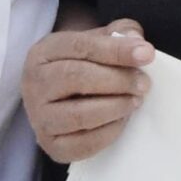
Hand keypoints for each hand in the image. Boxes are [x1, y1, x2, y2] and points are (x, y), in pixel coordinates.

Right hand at [23, 20, 155, 163]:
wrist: (63, 99)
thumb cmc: (85, 65)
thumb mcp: (98, 41)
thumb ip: (120, 34)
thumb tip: (137, 42)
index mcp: (44, 52)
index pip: (80, 46)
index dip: (116, 50)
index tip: (147, 54)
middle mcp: (34, 84)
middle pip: (76, 78)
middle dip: (118, 80)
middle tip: (144, 83)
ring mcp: (39, 117)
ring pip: (79, 114)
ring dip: (115, 107)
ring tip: (135, 100)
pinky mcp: (51, 145)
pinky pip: (83, 144)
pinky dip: (109, 132)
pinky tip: (122, 119)